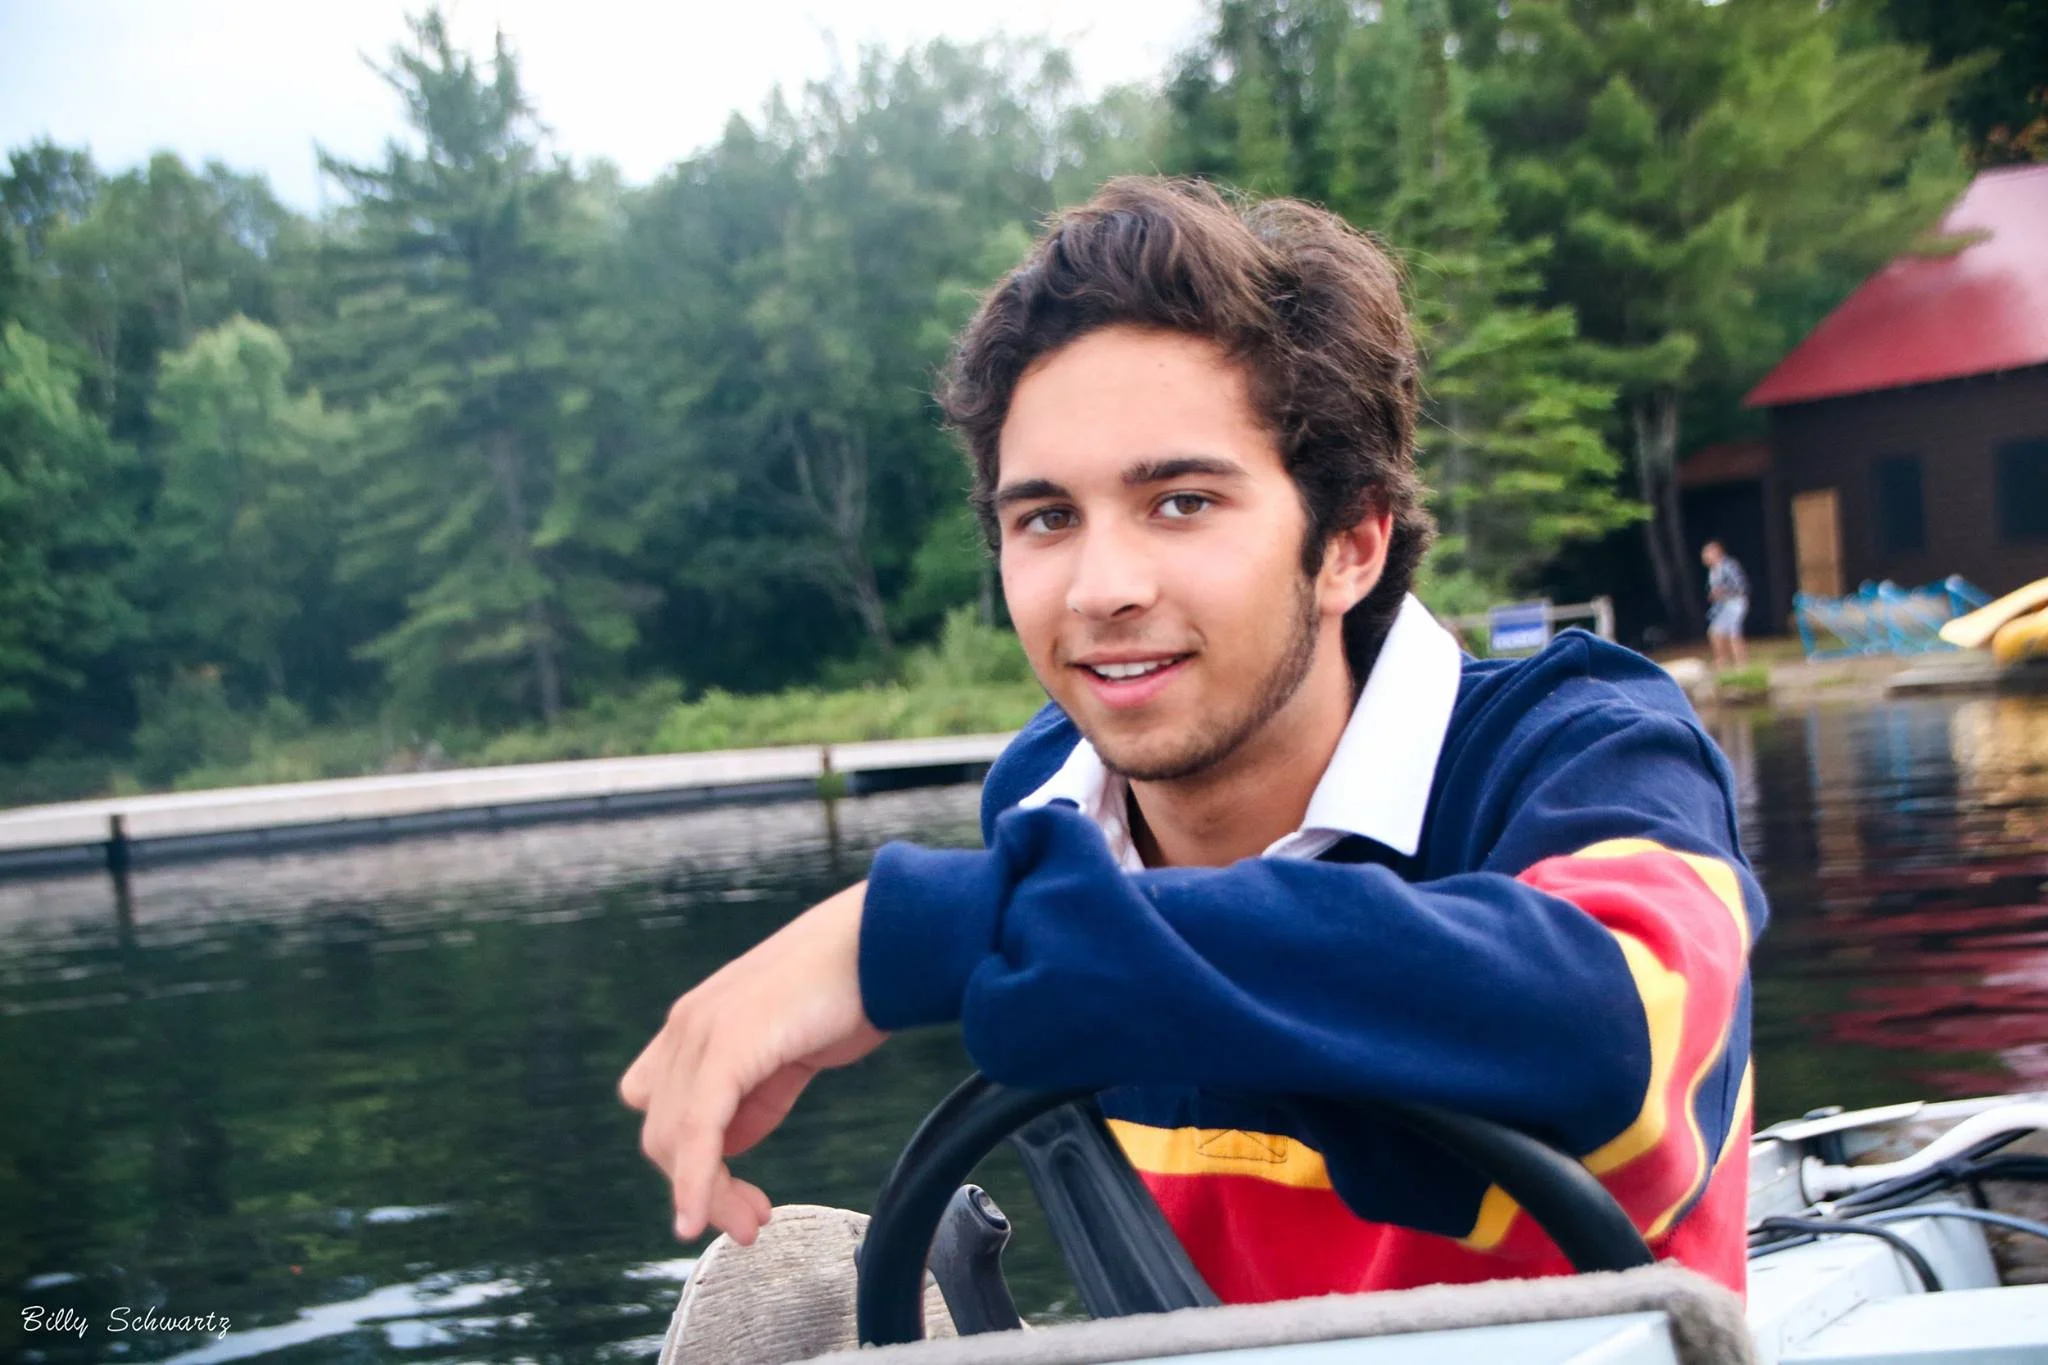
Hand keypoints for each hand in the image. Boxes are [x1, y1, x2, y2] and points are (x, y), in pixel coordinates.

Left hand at [620, 880, 886, 1244]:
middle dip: (702, 1189)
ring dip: (708, 1194)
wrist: (880, 946)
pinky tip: (702, 1215)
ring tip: (749, 1222)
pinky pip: (696, 1129)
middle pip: (662, 1134)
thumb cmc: (847, 990)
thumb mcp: (788, 1054)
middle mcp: (686, 1026)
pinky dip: (696, 1180)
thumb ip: (754, 1095)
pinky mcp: (725, 1046)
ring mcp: (700, 1032)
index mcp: (697, 1024)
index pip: (664, 1110)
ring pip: (673, 1140)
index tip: (735, 1199)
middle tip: (748, 1223)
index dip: (688, 1161)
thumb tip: (730, 1143)